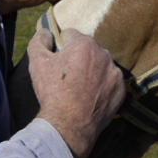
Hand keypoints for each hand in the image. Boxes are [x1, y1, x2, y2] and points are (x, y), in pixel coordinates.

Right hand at [27, 28, 125, 157]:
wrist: (69, 125)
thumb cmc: (52, 92)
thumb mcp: (37, 63)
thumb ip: (39, 41)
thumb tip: (46, 32)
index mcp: (84, 44)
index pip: (70, 35)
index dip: (61, 47)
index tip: (57, 61)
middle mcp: (104, 54)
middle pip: (87, 49)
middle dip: (78, 58)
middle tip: (67, 78)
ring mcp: (114, 72)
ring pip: (100, 65)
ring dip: (91, 71)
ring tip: (79, 89)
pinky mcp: (121, 89)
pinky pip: (110, 81)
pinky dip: (102, 86)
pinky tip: (90, 97)